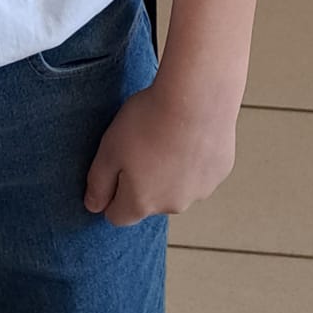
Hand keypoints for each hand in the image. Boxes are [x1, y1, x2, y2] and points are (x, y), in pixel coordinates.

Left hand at [83, 78, 237, 226]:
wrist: (196, 97)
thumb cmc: (148, 121)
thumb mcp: (109, 149)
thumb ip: (98, 183)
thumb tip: (93, 206)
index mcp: (141, 203)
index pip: (117, 216)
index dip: (110, 193)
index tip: (114, 165)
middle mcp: (173, 206)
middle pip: (148, 202)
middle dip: (141, 180)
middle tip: (141, 144)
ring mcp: (200, 190)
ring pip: (177, 187)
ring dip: (169, 171)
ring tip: (167, 135)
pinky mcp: (219, 172)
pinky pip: (200, 171)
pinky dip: (193, 158)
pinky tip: (190, 132)